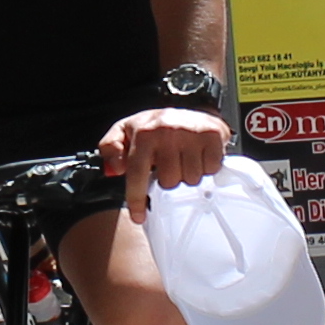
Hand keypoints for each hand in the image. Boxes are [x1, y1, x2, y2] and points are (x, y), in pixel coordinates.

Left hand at [102, 106, 228, 205]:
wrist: (192, 107)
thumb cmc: (156, 127)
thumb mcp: (125, 131)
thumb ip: (110, 148)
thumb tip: (113, 169)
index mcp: (143, 133)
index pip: (137, 173)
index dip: (136, 199)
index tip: (139, 217)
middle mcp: (167, 131)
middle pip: (169, 182)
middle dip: (170, 180)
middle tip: (171, 167)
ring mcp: (191, 133)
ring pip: (191, 179)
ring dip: (189, 175)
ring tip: (186, 161)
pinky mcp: (213, 135)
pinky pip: (211, 169)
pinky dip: (207, 168)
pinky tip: (200, 157)